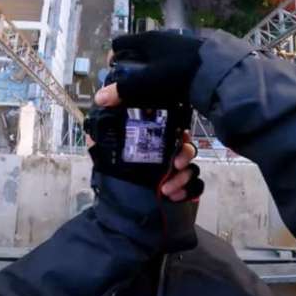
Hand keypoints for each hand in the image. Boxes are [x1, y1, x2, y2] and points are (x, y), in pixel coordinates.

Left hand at [86, 130, 200, 201]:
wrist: (111, 191)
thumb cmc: (112, 162)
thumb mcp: (105, 139)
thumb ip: (105, 119)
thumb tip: (102, 99)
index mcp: (156, 137)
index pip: (176, 129)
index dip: (181, 132)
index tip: (180, 137)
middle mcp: (168, 151)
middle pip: (188, 148)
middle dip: (185, 155)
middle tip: (175, 164)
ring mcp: (174, 170)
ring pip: (191, 169)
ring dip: (183, 178)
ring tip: (166, 188)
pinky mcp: (176, 185)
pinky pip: (193, 187)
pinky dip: (188, 191)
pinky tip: (174, 196)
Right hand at [97, 31, 201, 107]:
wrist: (215, 70)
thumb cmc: (178, 72)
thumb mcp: (149, 81)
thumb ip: (124, 90)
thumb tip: (99, 98)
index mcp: (145, 39)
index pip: (118, 43)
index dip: (112, 58)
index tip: (112, 74)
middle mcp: (158, 38)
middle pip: (134, 50)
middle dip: (129, 67)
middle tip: (128, 85)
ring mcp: (173, 44)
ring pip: (151, 57)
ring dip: (146, 71)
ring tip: (146, 90)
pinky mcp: (186, 53)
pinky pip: (166, 62)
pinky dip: (161, 73)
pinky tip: (166, 87)